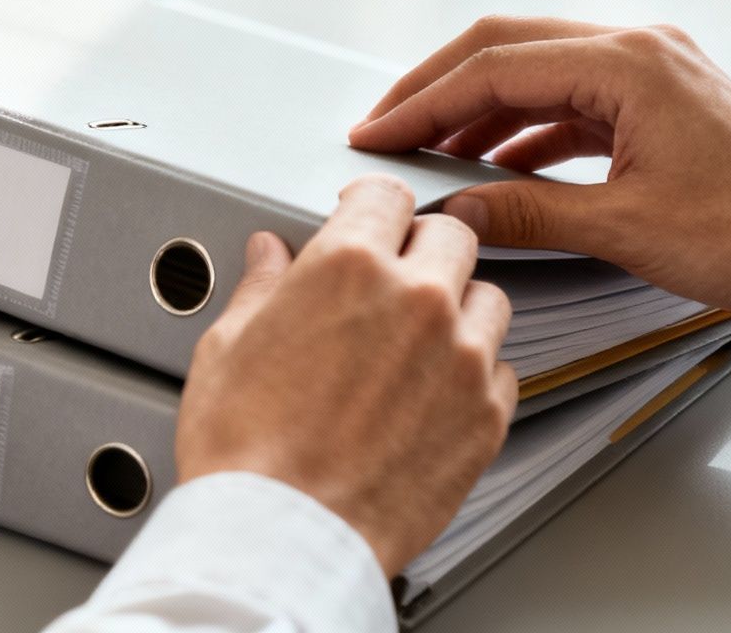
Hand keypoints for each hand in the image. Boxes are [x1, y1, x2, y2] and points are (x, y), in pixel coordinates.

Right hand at [175, 176, 514, 577]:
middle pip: (451, 235)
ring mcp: (460, 358)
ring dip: (459, 307)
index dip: (373, 204)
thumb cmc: (246, 451)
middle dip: (421, 247)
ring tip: (418, 338)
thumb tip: (268, 257)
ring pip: (489, 298)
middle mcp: (416, 300)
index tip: (370, 215)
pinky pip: (503, 370)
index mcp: (348, 266)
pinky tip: (435, 392)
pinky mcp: (486, 417)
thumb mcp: (228, 346)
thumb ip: (262, 287)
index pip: (387, 195)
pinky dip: (475, 373)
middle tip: (393, 276)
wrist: (283, 536)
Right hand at [347, 16, 730, 404]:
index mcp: (629, 62)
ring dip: (480, 111)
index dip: (423, 103)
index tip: (375, 135)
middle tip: (384, 130)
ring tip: (430, 154)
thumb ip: (523, 212)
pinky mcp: (664, 102)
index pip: (494, 68)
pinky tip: (495, 167)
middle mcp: (642, 48)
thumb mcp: (621, 228)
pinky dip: (525, 129)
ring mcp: (656, 70)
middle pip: (508, 48)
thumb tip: (450, 212)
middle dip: (439, 90)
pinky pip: (573, 101)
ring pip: (538, 73)